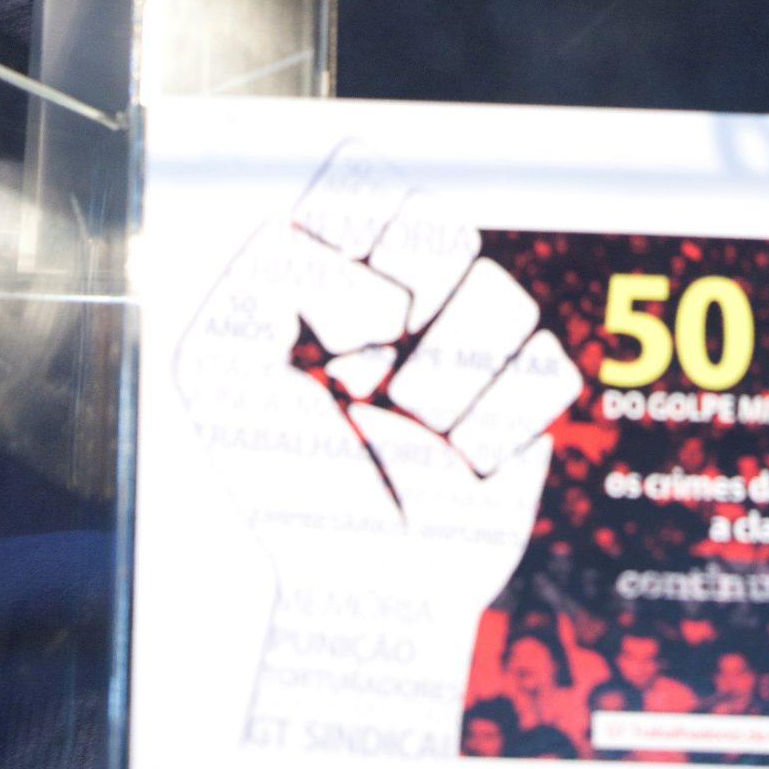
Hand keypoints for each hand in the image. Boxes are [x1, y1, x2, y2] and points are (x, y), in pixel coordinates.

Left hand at [175, 142, 582, 761]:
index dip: (348, 232)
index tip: (316, 323)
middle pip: (440, 220)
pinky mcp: (531, 394)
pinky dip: (495, 428)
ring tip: (403, 428)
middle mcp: (411, 288)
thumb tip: (388, 289)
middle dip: (395, 308)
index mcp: (337, 264)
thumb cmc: (286, 481)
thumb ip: (268, 271)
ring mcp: (475, 337)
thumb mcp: (221, 365)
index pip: (364, 175)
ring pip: (498, 294)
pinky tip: (460, 462)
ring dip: (438, 384)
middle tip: (356, 376)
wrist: (364, 593)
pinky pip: (547, 366)